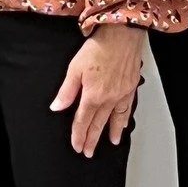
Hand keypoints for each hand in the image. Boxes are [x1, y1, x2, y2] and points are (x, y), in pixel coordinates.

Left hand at [50, 22, 145, 156]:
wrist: (122, 34)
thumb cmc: (99, 47)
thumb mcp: (75, 68)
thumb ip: (66, 91)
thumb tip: (57, 107)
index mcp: (93, 95)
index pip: (82, 121)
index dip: (78, 135)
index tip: (77, 146)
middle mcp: (108, 99)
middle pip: (98, 124)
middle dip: (92, 139)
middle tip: (88, 152)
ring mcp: (121, 94)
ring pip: (114, 119)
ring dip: (109, 133)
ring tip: (108, 143)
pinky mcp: (130, 87)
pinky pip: (127, 109)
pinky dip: (124, 119)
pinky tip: (123, 125)